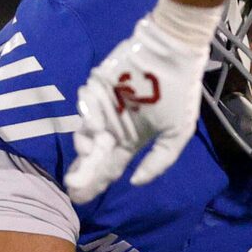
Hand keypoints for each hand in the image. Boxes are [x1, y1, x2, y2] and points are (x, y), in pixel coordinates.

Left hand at [64, 0, 221, 202]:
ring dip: (84, 146)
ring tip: (90, 150)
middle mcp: (114, 127)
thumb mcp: (178, 133)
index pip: (111, 167)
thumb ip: (159, 160)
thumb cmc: (178, 92)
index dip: (97, 183)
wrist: (171, 52)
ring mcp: (103, 108)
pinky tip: (96, 125)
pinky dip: (88, 117)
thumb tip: (135, 182)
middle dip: (83, 173)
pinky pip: (85, 107)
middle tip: (72, 187)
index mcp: (132, 139)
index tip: (81, 199)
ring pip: (85, 134)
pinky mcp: (94, 89)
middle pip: (93, 157)